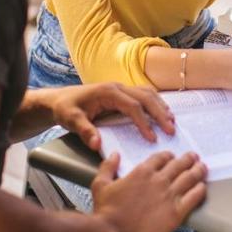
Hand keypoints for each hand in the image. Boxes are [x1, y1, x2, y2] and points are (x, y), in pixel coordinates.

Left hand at [44, 83, 175, 150]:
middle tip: (171, 130)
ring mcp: (121, 89)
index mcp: (108, 92)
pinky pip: (144, 95)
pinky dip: (155, 104)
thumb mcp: (71, 120)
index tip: (152, 138)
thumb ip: (85, 131)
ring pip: (148, 94)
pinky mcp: (122, 93)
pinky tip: (162, 114)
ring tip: (171, 122)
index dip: (144, 122)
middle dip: (160, 113)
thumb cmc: (66, 109)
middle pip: (146, 97)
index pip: (133, 106)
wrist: (59, 99)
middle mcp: (118, 87)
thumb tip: (97, 144)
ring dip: (161, 106)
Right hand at [93, 151, 206, 231]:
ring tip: (202, 168)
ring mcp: (169, 195)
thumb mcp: (101, 184)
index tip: (172, 157)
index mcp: (143, 171)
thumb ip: (108, 166)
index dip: (169, 156)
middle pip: (179, 164)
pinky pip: (194, 197)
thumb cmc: (105, 211)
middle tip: (193, 158)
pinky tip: (202, 187)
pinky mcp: (176, 212)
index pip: (162, 157)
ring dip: (198, 170)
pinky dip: (200, 190)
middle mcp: (159, 180)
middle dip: (188, 159)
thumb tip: (114, 155)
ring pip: (190, 177)